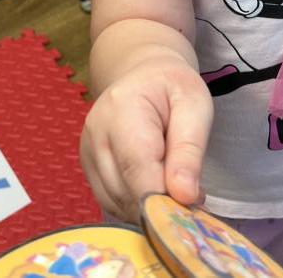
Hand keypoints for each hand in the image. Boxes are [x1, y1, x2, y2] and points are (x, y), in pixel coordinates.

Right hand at [81, 55, 212, 223]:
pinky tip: (158, 188)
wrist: (145, 75)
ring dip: (149, 207)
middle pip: (124, 191)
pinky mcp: (89, 167)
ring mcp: (88, 151)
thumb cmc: (173, 87)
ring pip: (117, 203)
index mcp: (122, 109)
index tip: (190, 208)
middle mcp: (96, 132)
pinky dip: (137, 205)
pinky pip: (112, 202)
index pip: (137, 167)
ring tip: (176, 186)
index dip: (163, 197)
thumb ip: (190, 149)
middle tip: (192, 195)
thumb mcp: (195, 104)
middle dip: (161, 203)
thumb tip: (183, 196)